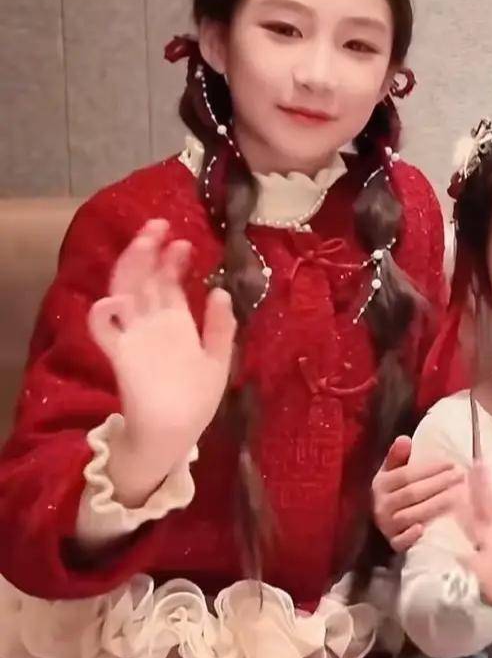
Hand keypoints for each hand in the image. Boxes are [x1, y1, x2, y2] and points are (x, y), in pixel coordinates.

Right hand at [88, 219, 235, 503]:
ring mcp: (134, 336)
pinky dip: (103, 313)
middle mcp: (153, 324)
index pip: (170, 283)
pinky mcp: (121, 355)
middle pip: (145, 279)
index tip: (186, 242)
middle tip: (161, 225)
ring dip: (131, 266)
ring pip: (124, 291)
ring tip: (145, 241)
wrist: (175, 432)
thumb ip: (220, 328)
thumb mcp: (218, 360)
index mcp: (176, 324)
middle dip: (150, 251)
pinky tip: (116, 299)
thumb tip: (221, 292)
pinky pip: (104, 330)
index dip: (174, 261)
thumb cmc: (196, 400)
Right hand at [373, 436, 465, 551]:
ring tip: (458, 496)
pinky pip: (400, 541)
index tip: (451, 463)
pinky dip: (411, 536)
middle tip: (461, 476)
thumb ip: (398, 455)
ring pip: (411, 515)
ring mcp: (386, 525)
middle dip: (439, 483)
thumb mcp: (393, 471)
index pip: (407, 474)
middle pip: (412, 493)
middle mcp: (381, 505)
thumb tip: (404, 439)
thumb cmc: (395, 490)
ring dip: (435, 505)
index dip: (430, 469)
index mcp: (381, 484)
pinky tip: (425, 529)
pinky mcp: (393, 543)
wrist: (385, 520)